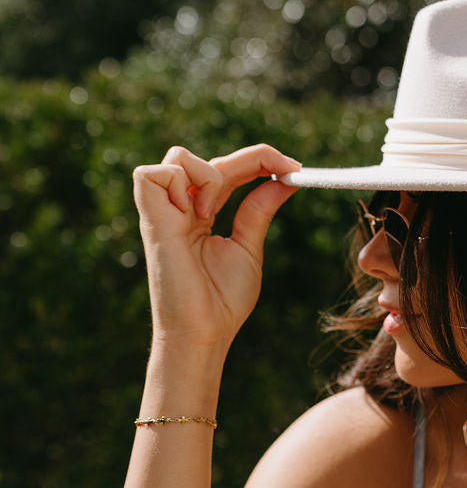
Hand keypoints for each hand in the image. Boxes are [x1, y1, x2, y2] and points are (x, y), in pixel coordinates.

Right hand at [133, 143, 301, 349]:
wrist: (206, 332)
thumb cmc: (222, 301)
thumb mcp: (248, 247)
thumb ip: (258, 210)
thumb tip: (284, 179)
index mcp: (200, 214)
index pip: (228, 170)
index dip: (260, 161)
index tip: (295, 167)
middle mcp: (180, 209)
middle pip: (210, 158)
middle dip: (253, 158)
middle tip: (286, 171)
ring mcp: (163, 212)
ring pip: (178, 156)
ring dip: (210, 175)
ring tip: (215, 214)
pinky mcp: (150, 220)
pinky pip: (154, 174)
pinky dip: (181, 183)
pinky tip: (195, 214)